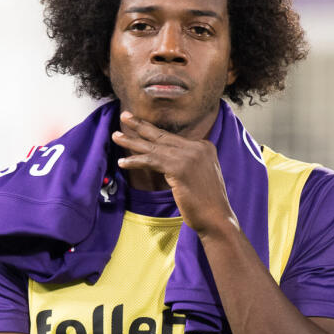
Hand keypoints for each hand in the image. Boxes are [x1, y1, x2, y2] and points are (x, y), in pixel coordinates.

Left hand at [112, 111, 238, 236]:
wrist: (217, 218)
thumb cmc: (206, 202)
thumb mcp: (199, 175)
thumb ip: (186, 163)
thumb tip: (165, 161)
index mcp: (204, 146)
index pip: (173, 137)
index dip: (153, 132)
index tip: (138, 126)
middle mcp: (198, 147)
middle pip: (163, 135)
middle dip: (141, 125)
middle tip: (125, 115)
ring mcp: (189, 156)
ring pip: (154, 146)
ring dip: (132, 141)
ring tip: (116, 136)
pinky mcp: (179, 168)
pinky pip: (151, 161)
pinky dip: (135, 161)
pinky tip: (122, 162)